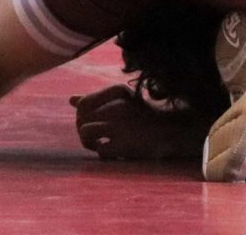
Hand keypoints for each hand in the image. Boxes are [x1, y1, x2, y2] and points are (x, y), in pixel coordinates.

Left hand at [71, 85, 205, 160]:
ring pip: (85, 132)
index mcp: (117, 91)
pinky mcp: (126, 144)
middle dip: (84, 131)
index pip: (83, 104)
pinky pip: (100, 150)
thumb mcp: (123, 101)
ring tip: (100, 145)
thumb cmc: (145, 116)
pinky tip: (113, 153)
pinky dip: (103, 154)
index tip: (94, 123)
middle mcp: (118, 105)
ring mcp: (122, 124)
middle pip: (81, 119)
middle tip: (97, 138)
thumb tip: (71, 100)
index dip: (82, 117)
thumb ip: (97, 99)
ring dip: (89, 143)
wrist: (174, 130)